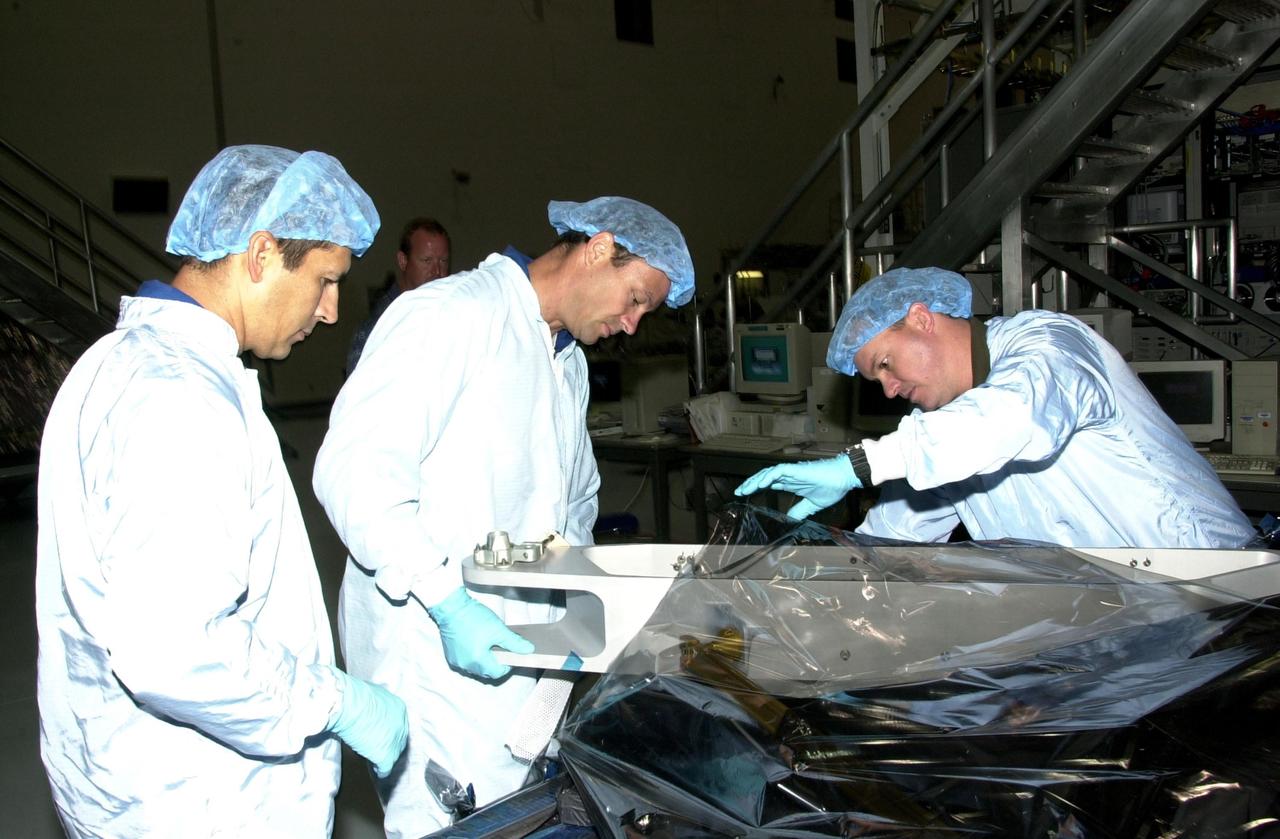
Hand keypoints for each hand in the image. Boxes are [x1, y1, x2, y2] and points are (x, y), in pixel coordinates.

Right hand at [328, 673, 408, 776]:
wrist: (347, 703)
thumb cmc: (354, 696)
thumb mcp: (372, 696)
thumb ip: (377, 706)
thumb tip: (370, 710)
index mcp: (399, 708)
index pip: (398, 724)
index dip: (389, 732)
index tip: (381, 735)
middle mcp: (402, 724)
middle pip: (399, 740)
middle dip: (389, 744)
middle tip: (378, 749)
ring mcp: (395, 740)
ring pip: (394, 754)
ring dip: (384, 757)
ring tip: (376, 760)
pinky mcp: (386, 754)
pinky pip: (385, 767)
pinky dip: (381, 771)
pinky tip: (377, 772)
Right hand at [427, 587, 534, 678]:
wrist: (451, 607)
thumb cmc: (473, 617)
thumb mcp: (498, 629)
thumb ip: (514, 642)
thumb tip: (529, 650)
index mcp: (478, 661)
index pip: (498, 672)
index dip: (508, 664)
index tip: (511, 653)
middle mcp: (466, 665)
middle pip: (487, 671)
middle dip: (496, 662)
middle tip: (502, 647)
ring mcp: (456, 661)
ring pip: (476, 666)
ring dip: (485, 659)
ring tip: (490, 643)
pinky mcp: (451, 654)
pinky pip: (466, 660)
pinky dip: (473, 655)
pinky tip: (478, 642)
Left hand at [734, 454, 860, 519]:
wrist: (845, 478)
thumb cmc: (832, 487)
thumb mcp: (812, 505)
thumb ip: (800, 510)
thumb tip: (790, 519)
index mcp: (791, 482)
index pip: (769, 483)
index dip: (756, 487)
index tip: (745, 495)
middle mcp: (789, 476)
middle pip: (764, 477)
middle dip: (750, 484)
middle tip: (738, 492)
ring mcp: (791, 471)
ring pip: (767, 473)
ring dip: (754, 480)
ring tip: (743, 489)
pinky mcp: (795, 469)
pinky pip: (777, 471)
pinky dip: (767, 477)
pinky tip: (759, 484)